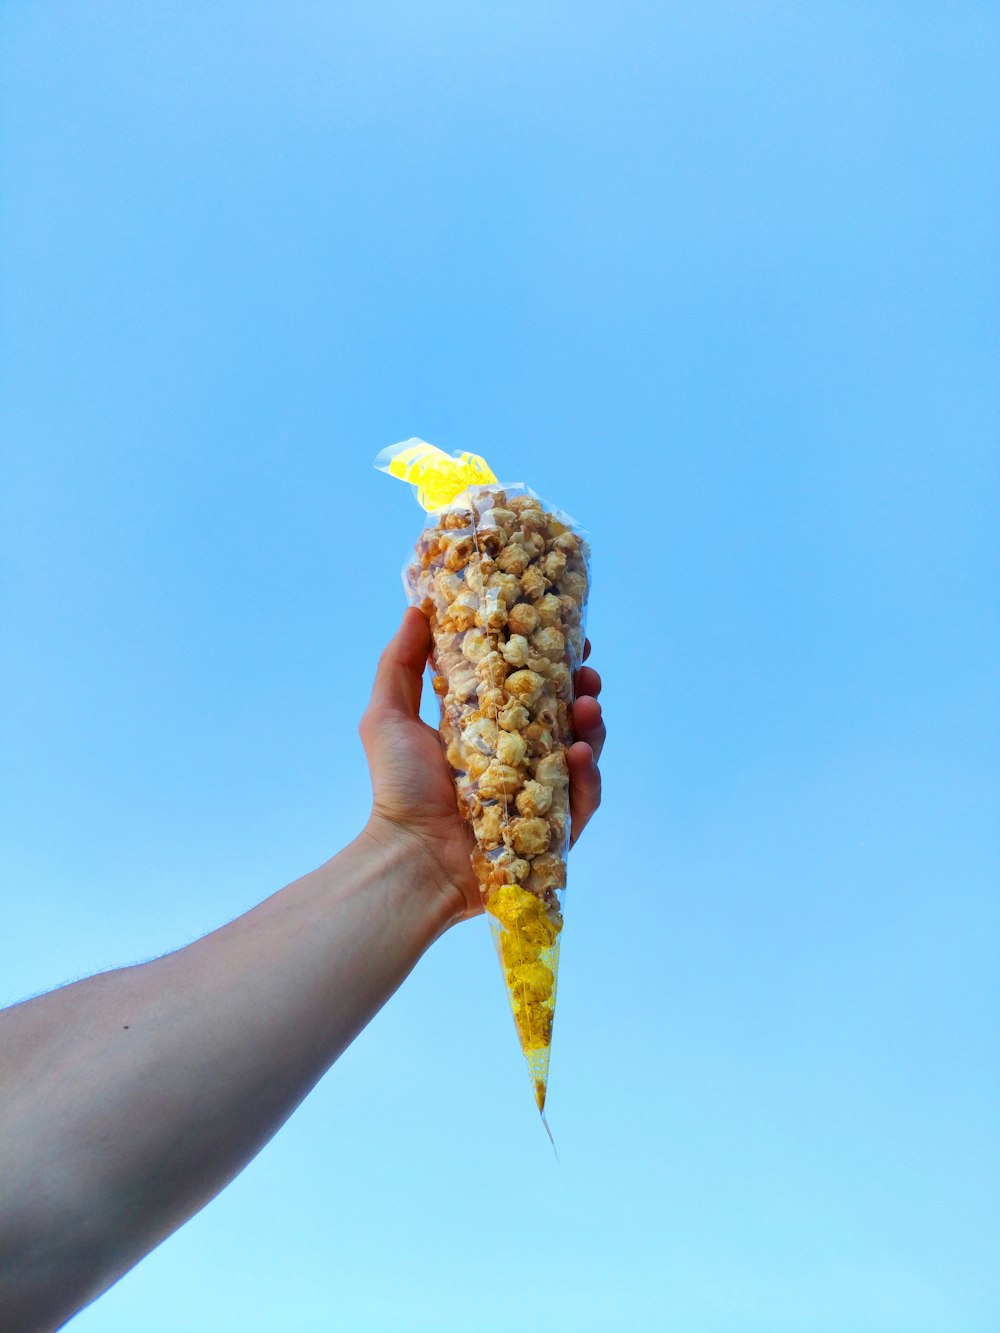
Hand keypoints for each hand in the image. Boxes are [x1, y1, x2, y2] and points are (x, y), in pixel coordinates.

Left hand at [359, 608, 604, 921]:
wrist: (409, 856)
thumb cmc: (396, 789)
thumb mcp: (388, 716)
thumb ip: (399, 663)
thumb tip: (415, 609)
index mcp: (489, 731)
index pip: (531, 690)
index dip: (553, 663)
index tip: (568, 636)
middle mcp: (519, 760)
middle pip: (567, 718)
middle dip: (583, 691)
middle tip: (588, 671)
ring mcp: (539, 795)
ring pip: (582, 754)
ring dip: (592, 726)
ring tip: (588, 704)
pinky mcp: (551, 832)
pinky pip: (582, 801)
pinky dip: (587, 776)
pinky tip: (579, 753)